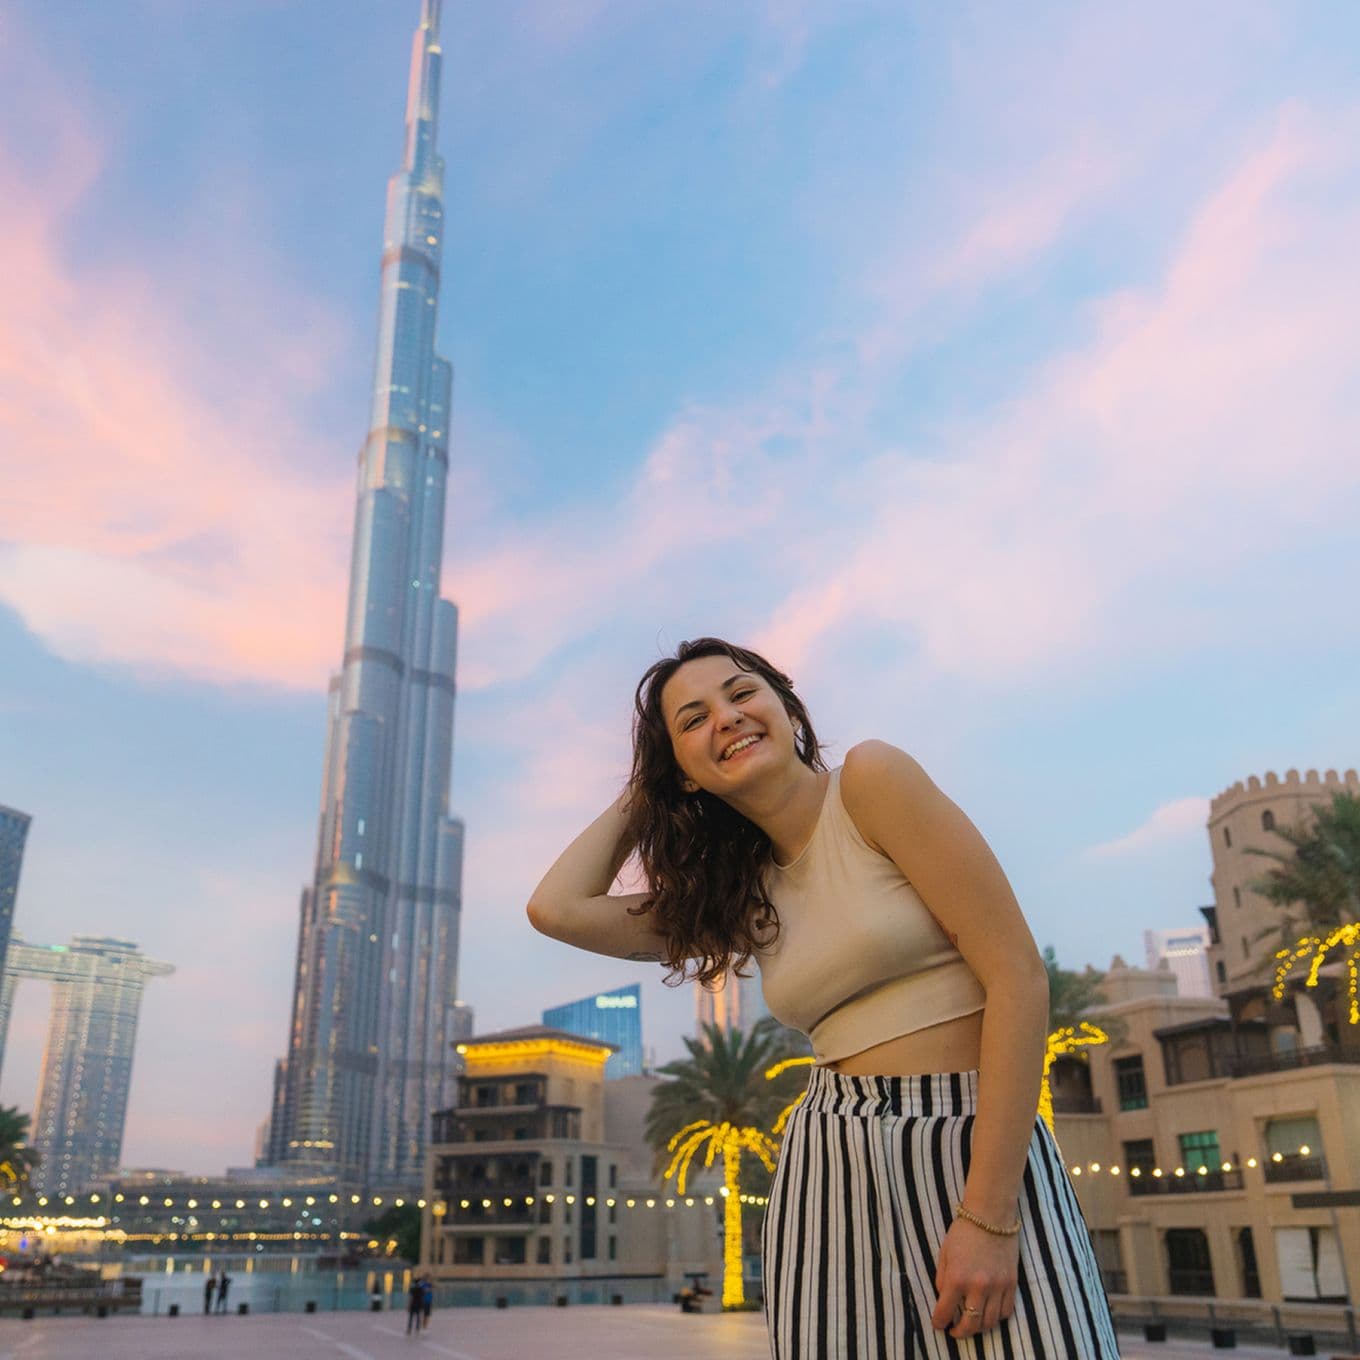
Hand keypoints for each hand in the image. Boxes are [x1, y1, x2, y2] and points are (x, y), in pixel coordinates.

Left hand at [929, 1216, 1018, 1339]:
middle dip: (960, 1332)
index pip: (945, 1311)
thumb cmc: (964, 1231)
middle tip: (954, 1331)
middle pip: (970, 1324)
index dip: (939, 1322)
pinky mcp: (1011, 1284)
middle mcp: (978, 1286)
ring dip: (979, 1328)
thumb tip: (944, 1298)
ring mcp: (997, 1286)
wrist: (991, 1215)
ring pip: (989, 1323)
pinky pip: (1006, 1312)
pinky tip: (988, 1313)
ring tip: (971, 1324)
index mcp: (957, 1277)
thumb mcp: (944, 1253)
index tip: (938, 1325)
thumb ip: (942, 1278)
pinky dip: (996, 1318)